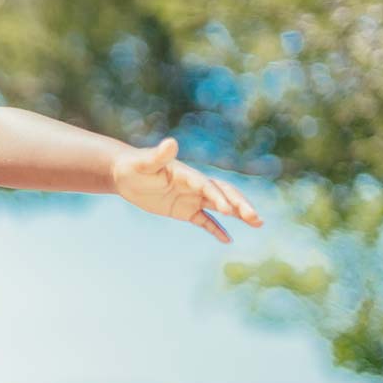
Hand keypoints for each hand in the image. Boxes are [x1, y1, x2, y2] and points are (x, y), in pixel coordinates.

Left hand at [112, 137, 262, 242]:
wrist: (124, 173)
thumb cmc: (133, 166)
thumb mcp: (144, 163)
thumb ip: (159, 155)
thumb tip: (171, 142)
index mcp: (187, 174)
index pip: (206, 186)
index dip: (216, 197)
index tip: (226, 210)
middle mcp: (194, 185)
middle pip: (223, 194)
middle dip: (239, 205)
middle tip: (255, 218)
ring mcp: (191, 198)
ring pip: (220, 206)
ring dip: (238, 214)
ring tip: (257, 223)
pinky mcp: (185, 210)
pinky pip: (204, 221)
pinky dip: (216, 229)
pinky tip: (228, 239)